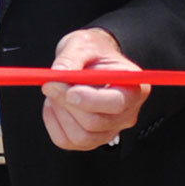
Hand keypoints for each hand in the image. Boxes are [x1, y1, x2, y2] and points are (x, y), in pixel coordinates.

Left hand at [41, 28, 148, 149]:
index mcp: (134, 89)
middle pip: (95, 123)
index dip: (90, 100)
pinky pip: (66, 141)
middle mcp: (126, 115)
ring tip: (54, 90)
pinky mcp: (90, 139)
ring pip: (80, 136)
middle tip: (49, 83)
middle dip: (67, 103)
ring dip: (59, 113)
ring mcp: (109, 130)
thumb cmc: (92, 52)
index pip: (117, 104)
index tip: (69, 90)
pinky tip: (53, 104)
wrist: (89, 62)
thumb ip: (71, 58)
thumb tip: (59, 73)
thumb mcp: (83, 44)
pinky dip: (53, 122)